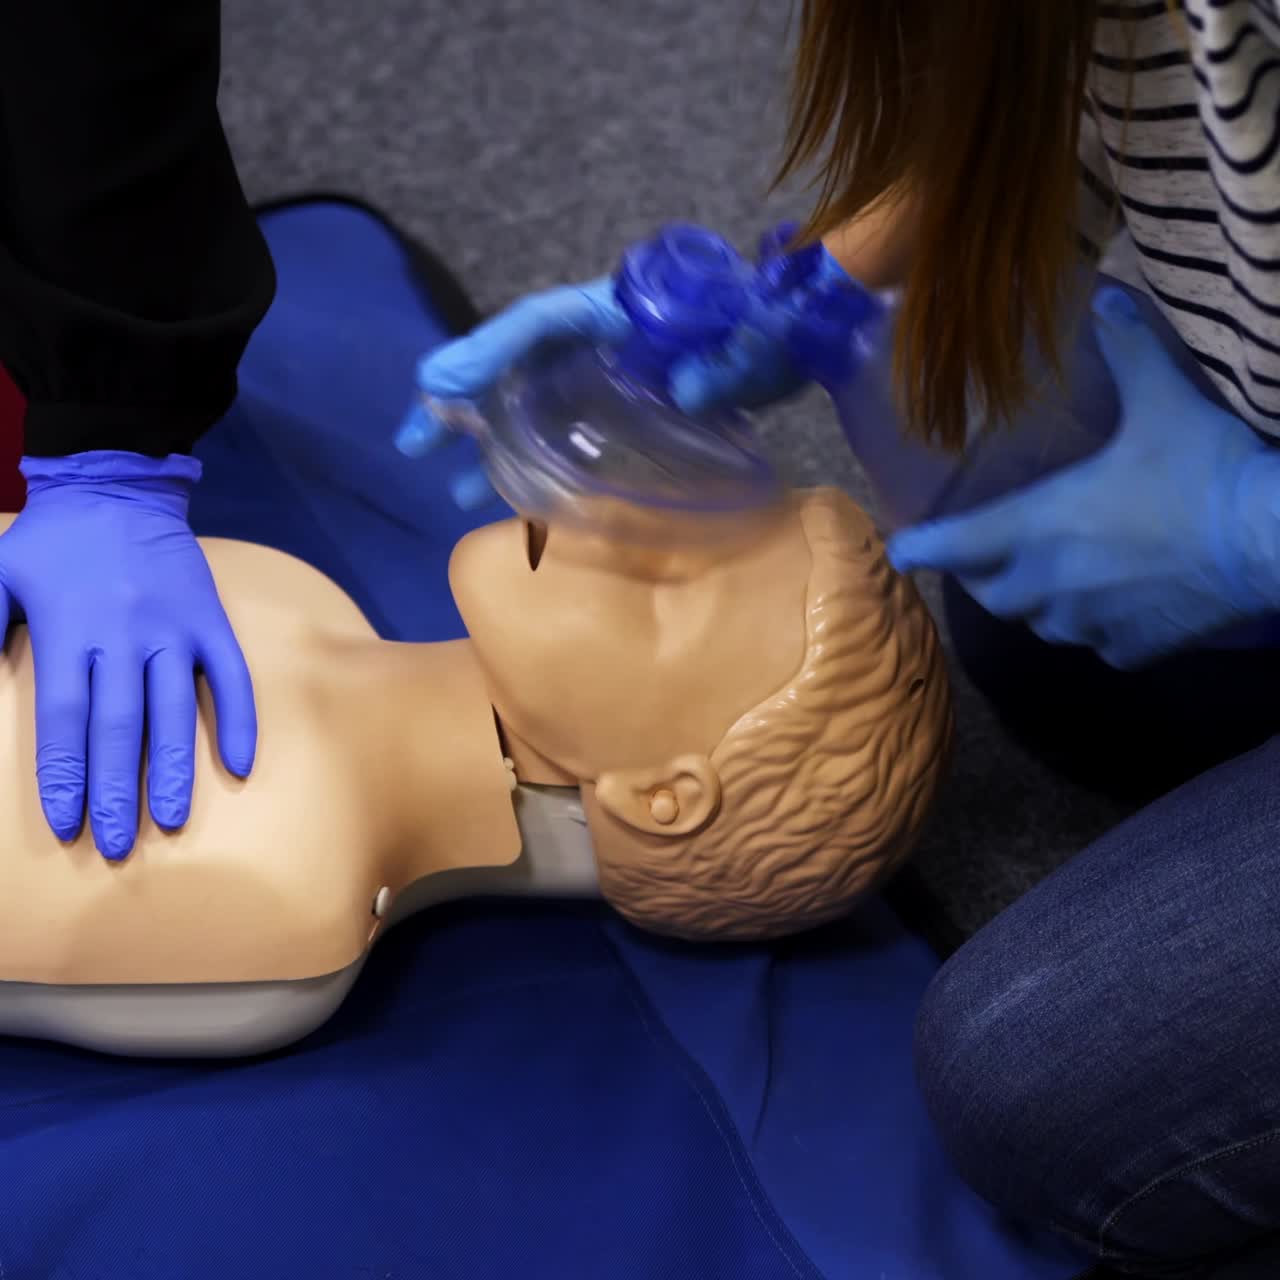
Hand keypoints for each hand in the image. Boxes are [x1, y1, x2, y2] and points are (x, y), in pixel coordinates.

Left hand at [0, 451, 255, 858]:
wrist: (120, 486)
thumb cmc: (53, 540)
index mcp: (70, 628)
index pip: (64, 718)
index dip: (65, 774)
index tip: (67, 822)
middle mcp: (125, 635)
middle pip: (119, 726)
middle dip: (116, 789)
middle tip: (118, 844)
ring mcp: (175, 629)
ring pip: (175, 709)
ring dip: (173, 768)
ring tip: (170, 820)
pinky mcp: (211, 621)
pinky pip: (231, 676)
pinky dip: (237, 720)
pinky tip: (238, 765)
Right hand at [395, 251, 840, 455]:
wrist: (780, 340)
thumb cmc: (757, 329)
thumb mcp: (745, 337)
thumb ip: (723, 359)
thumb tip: (692, 390)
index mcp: (612, 312)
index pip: (539, 322)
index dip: (487, 352)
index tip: (441, 388)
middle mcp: (589, 344)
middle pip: (508, 370)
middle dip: (458, 408)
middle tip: (411, 447)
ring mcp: (593, 380)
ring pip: (522, 410)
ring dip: (486, 450)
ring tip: (452, 495)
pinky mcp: (607, 415)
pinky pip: (553, 439)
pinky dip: (528, 468)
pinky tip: (510, 506)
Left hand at [888, 286, 1279, 668]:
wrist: (1270, 540)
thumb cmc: (1202, 470)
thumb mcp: (1161, 400)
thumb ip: (1127, 351)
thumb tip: (1106, 297)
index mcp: (1037, 524)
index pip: (955, 545)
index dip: (921, 549)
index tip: (900, 552)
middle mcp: (1049, 581)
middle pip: (991, 594)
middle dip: (984, 577)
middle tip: (989, 560)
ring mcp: (1089, 622)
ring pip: (1040, 624)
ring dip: (1037, 605)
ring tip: (1052, 582)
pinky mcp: (1131, 649)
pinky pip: (1098, 645)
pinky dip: (1098, 630)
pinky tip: (1117, 610)